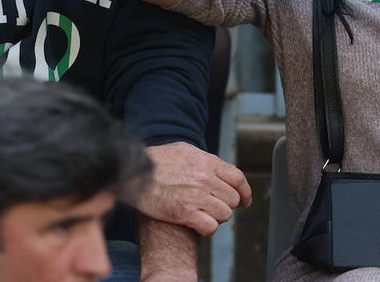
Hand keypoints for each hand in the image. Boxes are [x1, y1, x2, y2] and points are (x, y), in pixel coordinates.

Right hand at [133, 142, 251, 235]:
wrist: (134, 172)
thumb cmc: (157, 161)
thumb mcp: (185, 150)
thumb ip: (205, 159)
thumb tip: (221, 167)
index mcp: (207, 162)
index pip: (238, 179)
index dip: (245, 192)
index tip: (245, 201)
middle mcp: (205, 179)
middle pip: (233, 199)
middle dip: (226, 205)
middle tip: (214, 206)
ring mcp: (196, 196)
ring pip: (224, 214)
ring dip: (216, 217)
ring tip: (204, 214)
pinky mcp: (184, 213)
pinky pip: (211, 227)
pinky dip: (207, 228)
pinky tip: (198, 223)